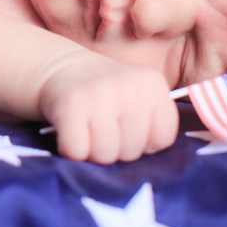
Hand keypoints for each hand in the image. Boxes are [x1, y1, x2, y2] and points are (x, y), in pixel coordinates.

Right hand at [39, 54, 178, 163]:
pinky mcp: (71, 105)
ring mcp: (99, 95)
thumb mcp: (140, 95)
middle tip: (104, 127)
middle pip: (133, 151)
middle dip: (117, 148)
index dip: (145, 142)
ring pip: (105, 155)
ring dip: (93, 151)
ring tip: (88, 129)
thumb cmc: (106, 93)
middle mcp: (128, 87)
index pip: (163, 138)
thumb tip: (155, 159)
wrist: (62, 68)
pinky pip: (77, 151)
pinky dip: (71, 149)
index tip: (130, 127)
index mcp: (153, 84)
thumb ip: (155, 122)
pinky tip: (72, 131)